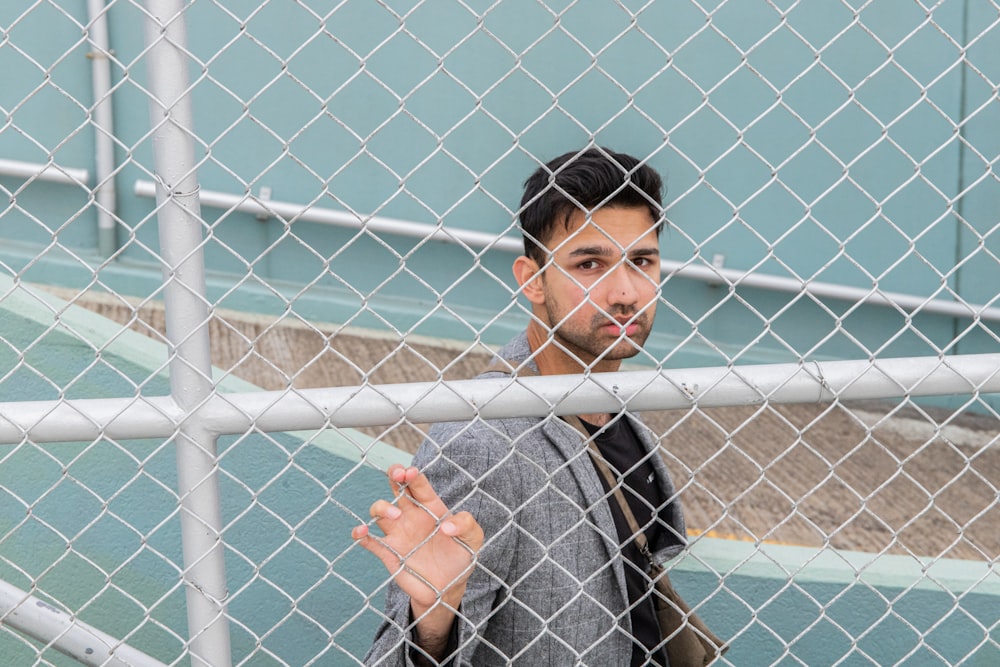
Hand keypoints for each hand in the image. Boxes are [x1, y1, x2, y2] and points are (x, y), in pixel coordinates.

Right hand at [352, 464, 483, 641]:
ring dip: (382, 507)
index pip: (418, 484)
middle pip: (396, 487)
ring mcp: (397, 533)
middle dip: (394, 475)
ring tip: (396, 515)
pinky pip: (369, 540)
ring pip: (379, 511)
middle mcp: (410, 515)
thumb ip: (466, 525)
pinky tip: (362, 531)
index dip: (413, 475)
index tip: (411, 473)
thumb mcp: (473, 539)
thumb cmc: (461, 556)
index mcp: (430, 506)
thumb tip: (446, 526)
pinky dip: (360, 534)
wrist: (449, 588)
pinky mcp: (388, 552)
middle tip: (397, 475)